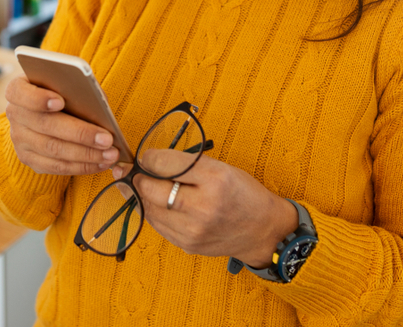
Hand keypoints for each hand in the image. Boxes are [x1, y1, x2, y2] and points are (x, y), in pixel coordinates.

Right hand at [4, 76, 118, 174]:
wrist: (42, 112)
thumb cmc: (60, 92)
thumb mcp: (64, 83)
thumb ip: (76, 88)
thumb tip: (98, 104)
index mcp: (18, 90)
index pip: (20, 93)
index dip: (39, 99)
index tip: (60, 101)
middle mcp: (14, 115)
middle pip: (45, 125)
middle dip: (80, 133)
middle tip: (106, 139)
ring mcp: (20, 140)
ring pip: (54, 150)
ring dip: (86, 154)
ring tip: (110, 154)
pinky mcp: (29, 159)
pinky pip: (56, 167)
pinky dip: (82, 166)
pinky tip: (101, 163)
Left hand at [115, 153, 297, 266]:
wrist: (263, 230)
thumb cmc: (242, 193)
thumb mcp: (220, 167)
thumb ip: (185, 163)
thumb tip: (148, 160)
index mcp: (214, 179)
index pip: (164, 164)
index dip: (149, 158)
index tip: (147, 157)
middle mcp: (203, 206)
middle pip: (150, 189)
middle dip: (140, 178)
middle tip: (140, 172)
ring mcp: (194, 229)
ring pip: (149, 209)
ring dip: (143, 196)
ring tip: (146, 187)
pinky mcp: (187, 244)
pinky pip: (157, 225)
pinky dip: (152, 212)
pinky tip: (157, 204)